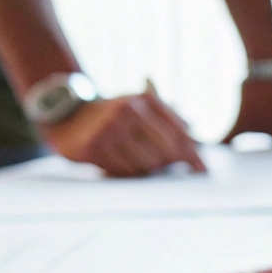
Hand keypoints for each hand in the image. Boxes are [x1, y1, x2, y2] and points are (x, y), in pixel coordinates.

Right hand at [43, 83, 205, 176]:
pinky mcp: (93, 146)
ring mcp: (109, 129)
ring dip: (148, 169)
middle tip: (169, 168)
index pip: (178, 131)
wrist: (68, 116)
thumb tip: (195, 128)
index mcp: (144, 100)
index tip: (203, 170)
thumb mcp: (139, 105)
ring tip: (140, 161)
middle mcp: (128, 112)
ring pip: (146, 164)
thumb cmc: (113, 114)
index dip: (192, 154)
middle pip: (166, 150)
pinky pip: (124, 171)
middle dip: (171, 164)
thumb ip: (168, 115)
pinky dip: (128, 172)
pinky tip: (123, 163)